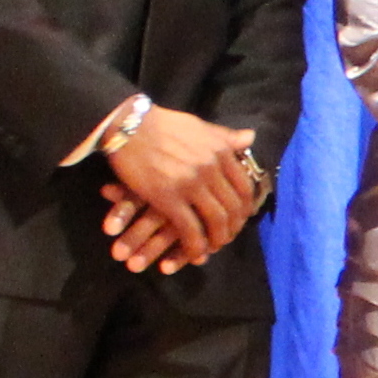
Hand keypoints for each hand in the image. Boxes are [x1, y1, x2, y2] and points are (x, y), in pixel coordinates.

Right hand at [104, 105, 258, 268]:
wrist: (128, 126)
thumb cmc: (162, 125)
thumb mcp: (199, 126)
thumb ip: (225, 136)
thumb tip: (250, 137)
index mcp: (220, 151)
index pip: (245, 187)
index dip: (245, 208)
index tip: (239, 218)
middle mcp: (211, 168)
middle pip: (233, 207)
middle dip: (233, 227)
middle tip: (227, 237)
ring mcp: (191, 183)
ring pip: (216, 220)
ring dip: (217, 240)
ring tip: (213, 248)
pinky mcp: (168, 198)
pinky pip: (190, 229)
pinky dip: (195, 246)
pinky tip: (194, 253)